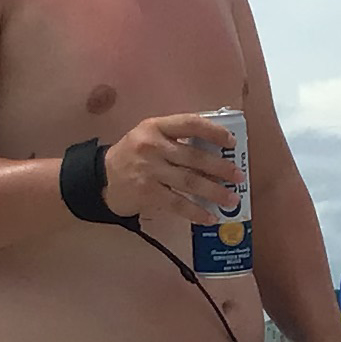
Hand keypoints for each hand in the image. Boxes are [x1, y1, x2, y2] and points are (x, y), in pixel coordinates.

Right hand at [97, 113, 241, 226]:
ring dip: (214, 192)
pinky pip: (177, 203)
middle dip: (221, 168)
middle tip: (239, 177)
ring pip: (189, 181)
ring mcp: (149, 170)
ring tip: (232, 200)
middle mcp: (152, 146)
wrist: (101, 178)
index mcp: (156, 126)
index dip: (213, 132)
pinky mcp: (147, 193)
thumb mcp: (149, 136)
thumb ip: (176, 138)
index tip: (232, 143)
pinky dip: (196, 212)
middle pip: (194, 156)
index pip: (190, 123)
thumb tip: (217, 151)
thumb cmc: (133, 155)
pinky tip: (210, 217)